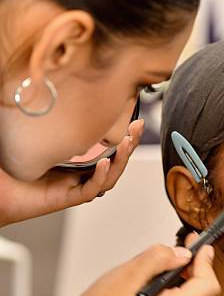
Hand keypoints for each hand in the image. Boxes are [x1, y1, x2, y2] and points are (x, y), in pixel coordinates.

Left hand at [0, 119, 144, 226]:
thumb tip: (62, 97)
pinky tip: (103, 163)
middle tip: (138, 129)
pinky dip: (99, 176)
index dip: (124, 139)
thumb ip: (52, 125)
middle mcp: (80, 177)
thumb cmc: (9, 168)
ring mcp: (74, 188)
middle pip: (116, 164)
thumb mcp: (37, 139)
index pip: (109, 152)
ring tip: (127, 144)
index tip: (135, 122)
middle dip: (130, 146)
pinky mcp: (65, 199)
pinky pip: (90, 190)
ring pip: (109, 178)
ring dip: (121, 161)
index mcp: (77, 165)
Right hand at [62, 234, 219, 295]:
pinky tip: (174, 281)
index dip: (206, 261)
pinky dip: (190, 295)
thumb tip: (182, 254)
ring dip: (198, 283)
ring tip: (182, 265)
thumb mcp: (126, 274)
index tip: (200, 245)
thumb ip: (158, 259)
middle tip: (190, 252)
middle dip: (204, 271)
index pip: (207, 286)